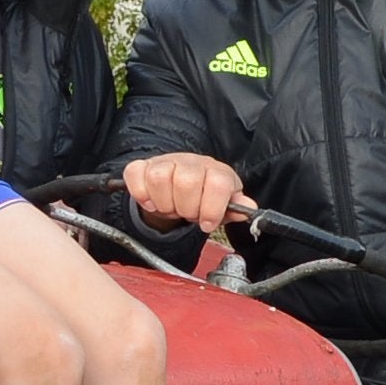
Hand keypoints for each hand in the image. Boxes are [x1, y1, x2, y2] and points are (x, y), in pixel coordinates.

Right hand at [122, 153, 250, 233]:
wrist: (179, 184)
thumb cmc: (203, 196)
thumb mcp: (223, 204)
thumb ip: (235, 208)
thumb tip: (249, 208)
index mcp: (215, 171)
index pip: (218, 183)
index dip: (212, 208)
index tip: (207, 223)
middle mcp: (191, 162)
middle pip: (186, 182)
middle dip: (186, 208)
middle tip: (187, 214)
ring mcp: (165, 161)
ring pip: (159, 178)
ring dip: (164, 203)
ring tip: (170, 208)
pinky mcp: (142, 166)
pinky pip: (135, 174)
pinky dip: (140, 194)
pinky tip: (150, 203)